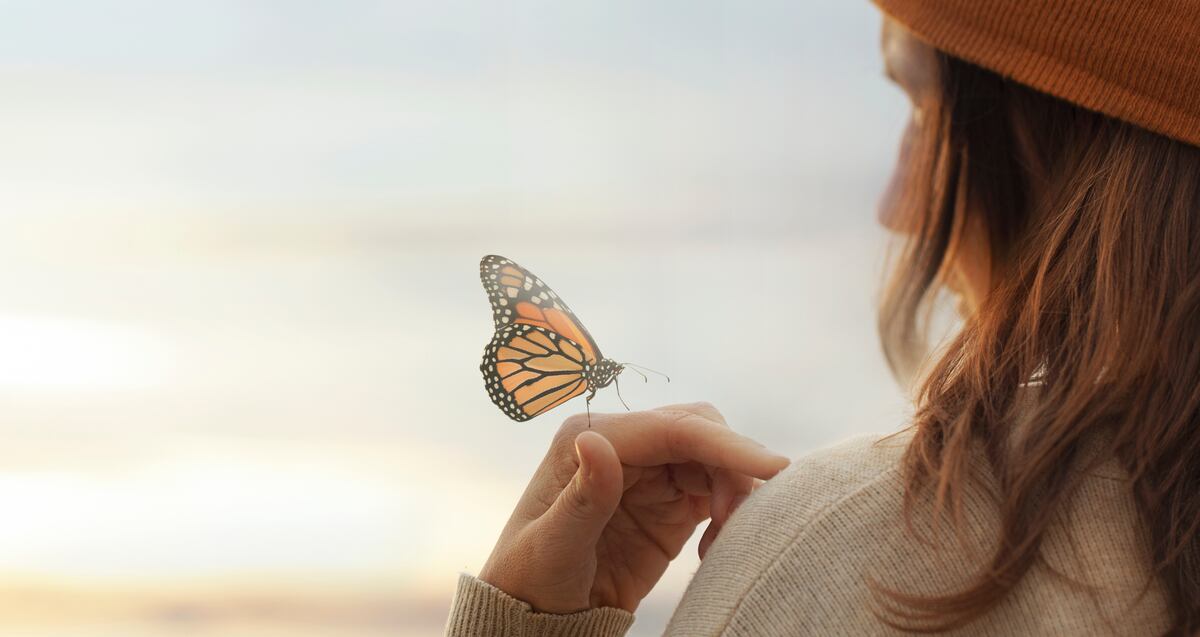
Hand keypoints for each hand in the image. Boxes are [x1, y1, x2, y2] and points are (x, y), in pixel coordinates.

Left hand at [478, 402, 789, 613]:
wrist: (541, 615)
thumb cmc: (532, 580)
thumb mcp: (551, 548)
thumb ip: (582, 498)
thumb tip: (593, 440)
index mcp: (589, 438)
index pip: (670, 428)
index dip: (724, 443)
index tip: (772, 467)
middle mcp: (622, 444)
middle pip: (700, 431)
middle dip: (731, 466)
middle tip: (735, 519)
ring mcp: (648, 471)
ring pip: (714, 458)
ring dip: (733, 491)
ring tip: (721, 541)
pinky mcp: (669, 501)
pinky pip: (717, 489)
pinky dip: (730, 512)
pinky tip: (714, 548)